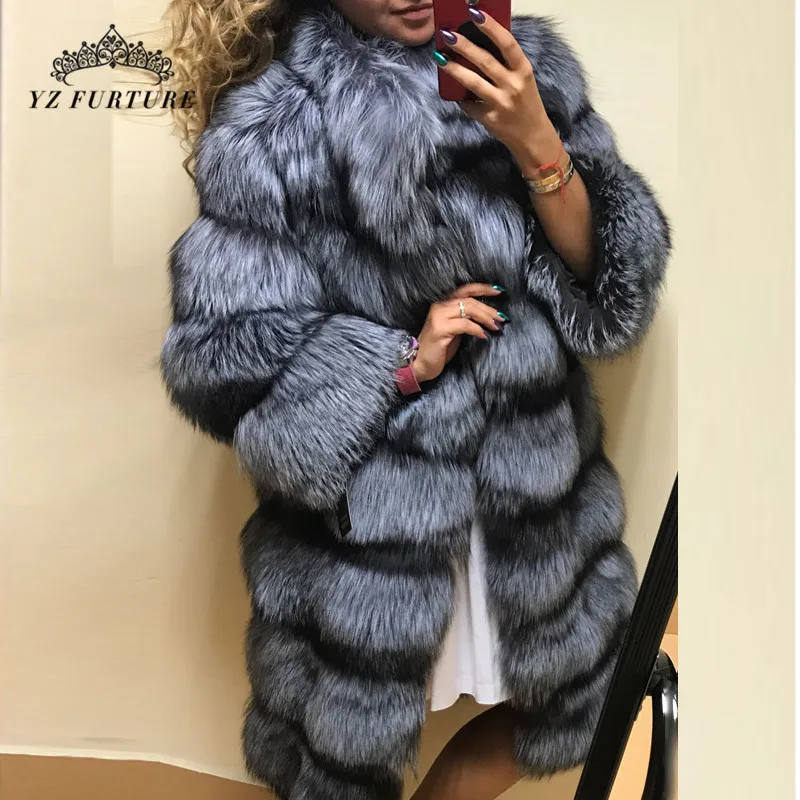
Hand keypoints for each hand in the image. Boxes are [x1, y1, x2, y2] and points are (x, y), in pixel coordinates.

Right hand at [412, 283, 506, 382]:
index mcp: (442, 304)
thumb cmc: (439, 348)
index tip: (499, 292)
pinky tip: (484, 336)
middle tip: (502, 318)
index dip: (483, 288)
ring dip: (486, 318)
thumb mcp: (454, 329)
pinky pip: (465, 325)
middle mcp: (439, 306)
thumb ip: (465, 318)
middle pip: (470, 300)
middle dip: (489, 309)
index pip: (465, 289)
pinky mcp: (440, 329)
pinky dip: (477, 330)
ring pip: (469, 310)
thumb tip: (488, 315)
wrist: (421, 363)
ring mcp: (438, 316)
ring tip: (496, 327)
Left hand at [434, 12, 562, 174]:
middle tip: (447, 34)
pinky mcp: (490, 119)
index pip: (507, 43)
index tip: (475, 13)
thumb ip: (506, 65)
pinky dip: (460, 97)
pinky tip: (452, 89)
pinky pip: (470, 104)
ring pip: (473, 82)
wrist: (533, 138)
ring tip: (440, 57)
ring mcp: (501, 104)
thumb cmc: (526, 104)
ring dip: (454, 68)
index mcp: (524, 71)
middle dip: (464, 45)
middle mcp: (513, 86)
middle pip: (485, 61)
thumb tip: (478, 45)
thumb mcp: (523, 81)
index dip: (491, 27)